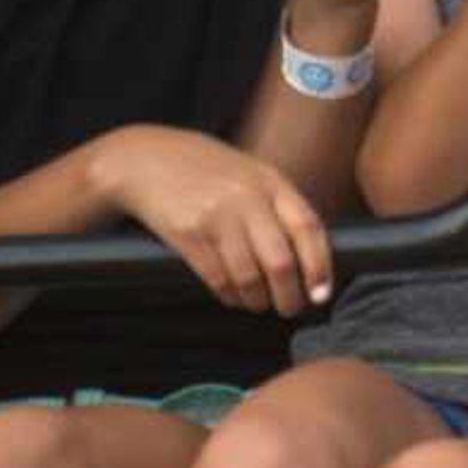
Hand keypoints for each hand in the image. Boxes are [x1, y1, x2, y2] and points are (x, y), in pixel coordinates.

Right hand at [94, 126, 336, 315]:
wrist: (147, 159)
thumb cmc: (206, 169)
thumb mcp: (250, 173)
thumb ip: (279, 206)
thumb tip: (311, 259)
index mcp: (270, 182)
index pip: (308, 228)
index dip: (320, 266)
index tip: (321, 293)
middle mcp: (246, 198)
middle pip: (280, 263)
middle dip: (289, 297)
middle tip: (289, 308)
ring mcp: (216, 216)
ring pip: (248, 278)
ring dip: (257, 300)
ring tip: (258, 302)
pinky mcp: (188, 235)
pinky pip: (218, 279)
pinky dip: (230, 295)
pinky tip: (233, 294)